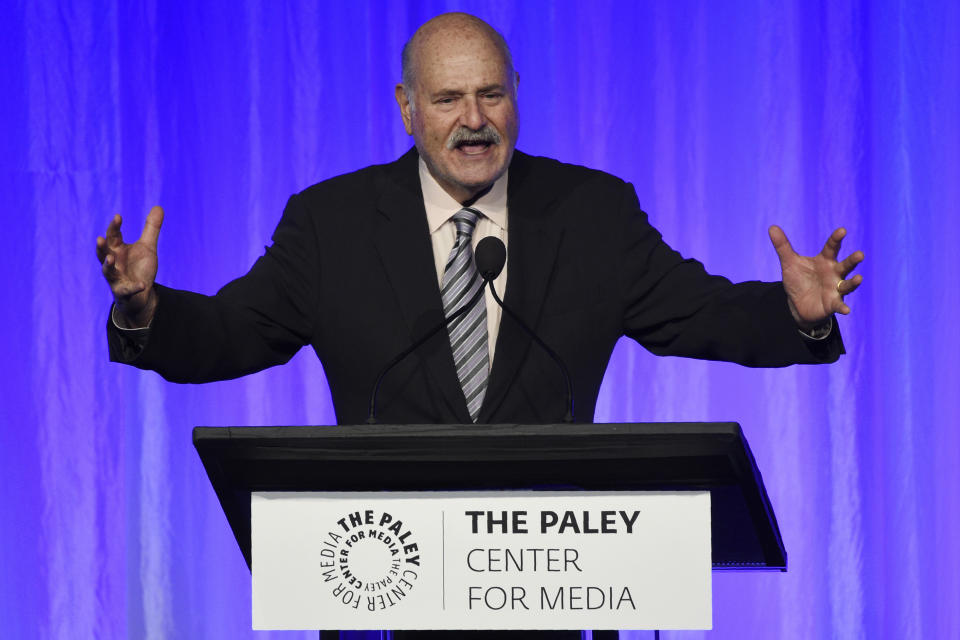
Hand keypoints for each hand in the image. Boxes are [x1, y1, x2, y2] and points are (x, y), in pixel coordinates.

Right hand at [96, 206, 163, 326]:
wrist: (140, 294)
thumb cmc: (139, 268)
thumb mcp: (147, 247)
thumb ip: (151, 228)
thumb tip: (158, 206)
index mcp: (117, 249)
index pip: (113, 236)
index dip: (114, 227)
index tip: (118, 217)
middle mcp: (113, 263)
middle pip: (103, 253)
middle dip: (101, 246)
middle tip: (100, 238)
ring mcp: (116, 278)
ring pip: (107, 272)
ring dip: (107, 266)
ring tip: (110, 259)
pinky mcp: (123, 292)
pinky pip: (127, 290)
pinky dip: (134, 287)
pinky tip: (142, 284)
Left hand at [768, 225, 863, 329]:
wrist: (797, 304)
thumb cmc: (799, 279)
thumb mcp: (789, 263)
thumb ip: (783, 246)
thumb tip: (772, 227)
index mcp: (825, 261)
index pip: (832, 247)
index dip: (836, 239)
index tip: (842, 230)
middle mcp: (834, 273)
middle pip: (846, 265)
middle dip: (853, 260)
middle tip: (860, 254)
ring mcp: (835, 289)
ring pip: (847, 284)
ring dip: (853, 282)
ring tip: (859, 278)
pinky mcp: (833, 304)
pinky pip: (839, 305)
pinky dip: (842, 307)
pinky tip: (846, 310)